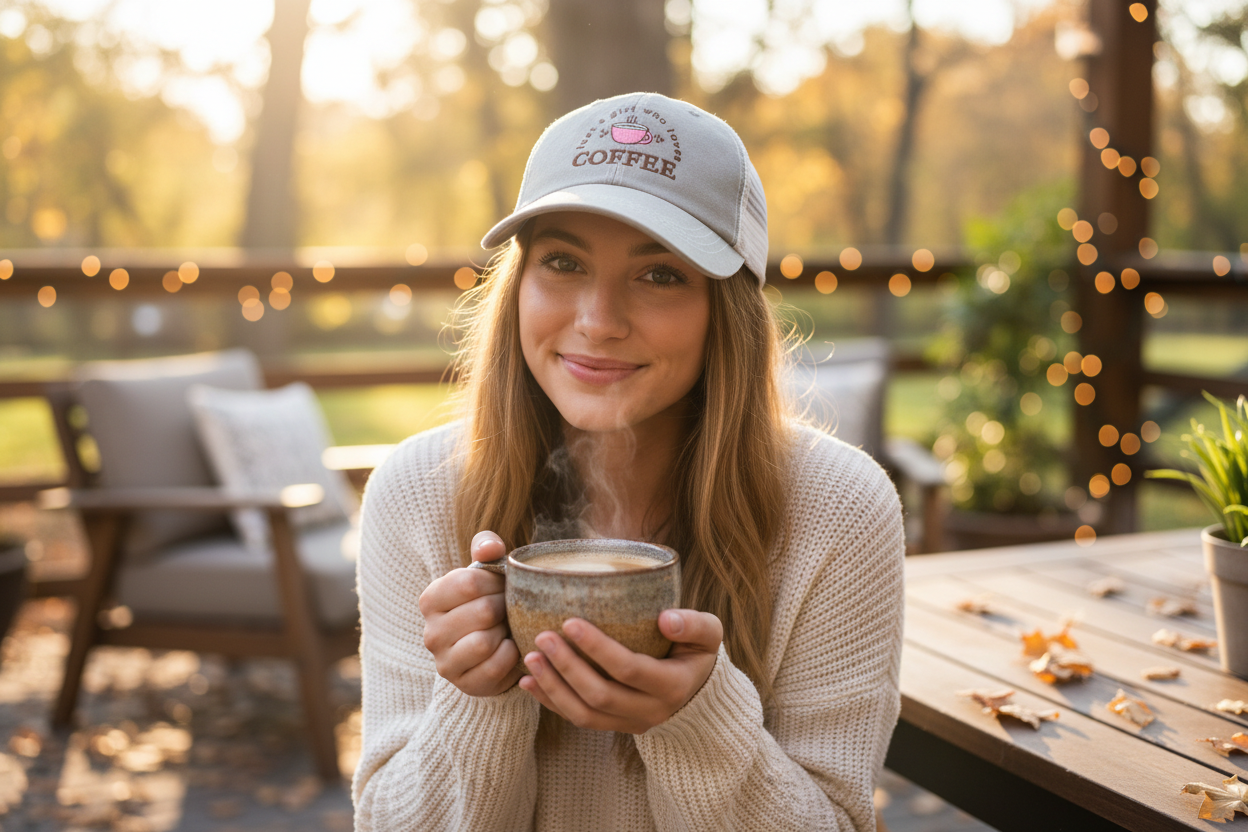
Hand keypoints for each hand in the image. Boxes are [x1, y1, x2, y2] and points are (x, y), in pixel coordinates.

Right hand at [418, 531, 521, 696]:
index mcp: (431, 599)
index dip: (497, 582)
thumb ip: (486, 549)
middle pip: (482, 611)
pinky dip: (511, 655)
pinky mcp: (464, 684)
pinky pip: (495, 666)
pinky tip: (510, 648)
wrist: (492, 649)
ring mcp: (444, 662)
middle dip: (505, 608)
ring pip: (485, 641)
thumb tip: (491, 547)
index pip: (468, 582)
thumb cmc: (487, 602)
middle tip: (510, 609)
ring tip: (507, 628)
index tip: (504, 586)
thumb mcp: (485, 573)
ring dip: (506, 633)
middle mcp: (431, 632)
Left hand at [518, 609, 721, 733]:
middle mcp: (650, 711)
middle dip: (567, 667)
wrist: (696, 689)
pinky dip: (550, 702)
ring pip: (585, 714)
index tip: (570, 622)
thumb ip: (694, 623)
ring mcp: (630, 723)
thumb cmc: (696, 650)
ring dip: (553, 687)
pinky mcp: (614, 726)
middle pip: (600, 695)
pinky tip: (528, 681)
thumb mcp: (709, 633)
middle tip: (542, 637)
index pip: (629, 669)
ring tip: (530, 658)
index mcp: (672, 686)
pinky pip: (578, 720)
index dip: (598, 648)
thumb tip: (666, 618)